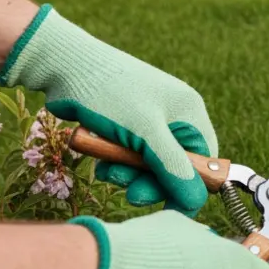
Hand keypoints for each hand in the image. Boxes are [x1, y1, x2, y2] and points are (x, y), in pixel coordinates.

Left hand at [0, 5, 216, 215]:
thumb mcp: (145, 134)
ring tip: (107, 170)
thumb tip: (196, 202)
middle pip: (175, 165)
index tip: (167, 204)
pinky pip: (129, 154)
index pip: (203, 160)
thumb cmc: (109, 94)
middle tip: (130, 193)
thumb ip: (173, 168)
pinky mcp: (126, 123)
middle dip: (151, 181)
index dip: (188, 184)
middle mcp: (174, 116)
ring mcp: (149, 119)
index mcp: (189, 113)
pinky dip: (115, 162)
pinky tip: (100, 161)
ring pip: (148, 163)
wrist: (64, 65)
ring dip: (128, 173)